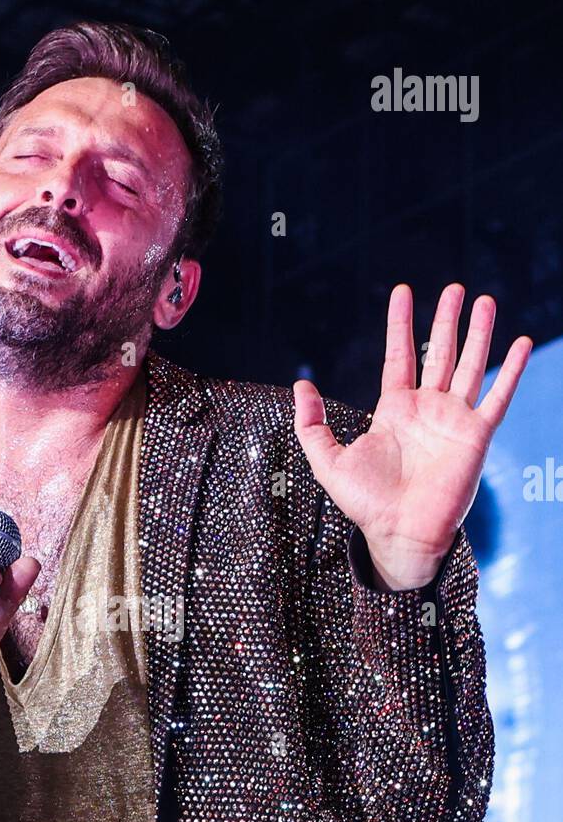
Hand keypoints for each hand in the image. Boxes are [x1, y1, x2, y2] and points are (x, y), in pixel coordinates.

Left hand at [292, 283, 531, 588]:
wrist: (399, 534)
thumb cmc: (366, 504)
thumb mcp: (327, 461)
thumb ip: (312, 424)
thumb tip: (301, 386)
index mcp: (395, 410)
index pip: (399, 356)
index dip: (400, 325)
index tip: (403, 293)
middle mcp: (427, 410)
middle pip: (440, 353)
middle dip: (446, 319)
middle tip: (454, 287)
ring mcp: (454, 421)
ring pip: (470, 366)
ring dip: (479, 333)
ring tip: (485, 300)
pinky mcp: (476, 436)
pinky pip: (497, 397)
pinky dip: (510, 371)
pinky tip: (521, 343)